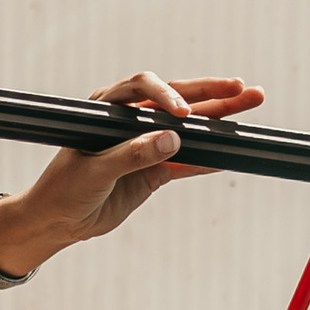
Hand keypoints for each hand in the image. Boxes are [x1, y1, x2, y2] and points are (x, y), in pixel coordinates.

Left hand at [0, 69, 267, 263]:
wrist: (57, 222)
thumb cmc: (63, 189)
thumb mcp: (94, 172)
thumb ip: (131, 155)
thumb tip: (172, 139)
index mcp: (107, 108)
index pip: (141, 88)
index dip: (164, 95)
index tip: (182, 114)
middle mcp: (130, 120)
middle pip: (176, 101)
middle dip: (210, 93)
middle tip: (242, 89)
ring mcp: (147, 144)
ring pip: (189, 128)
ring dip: (219, 119)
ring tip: (251, 103)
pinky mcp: (156, 169)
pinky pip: (188, 161)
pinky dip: (209, 158)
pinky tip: (232, 151)